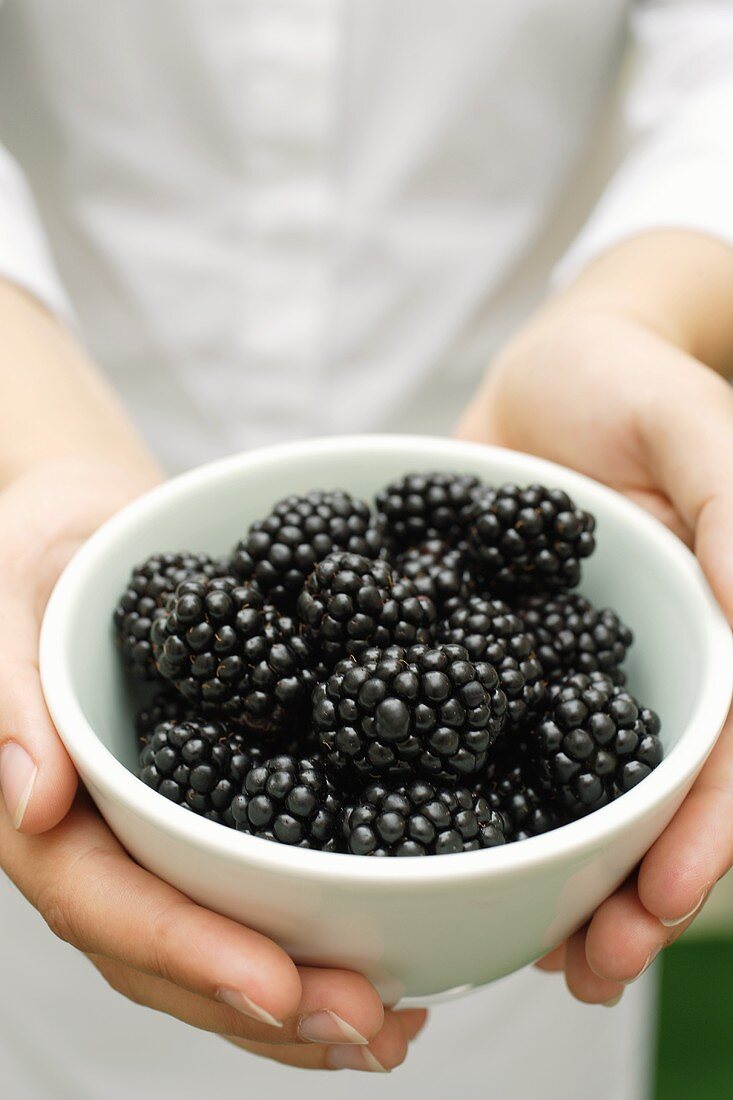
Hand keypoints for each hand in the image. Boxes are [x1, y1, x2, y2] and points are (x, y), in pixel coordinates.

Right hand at [0, 459, 425, 1070]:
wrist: (92, 527)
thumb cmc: (39, 553)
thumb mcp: (9, 597)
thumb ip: (8, 696)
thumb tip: (30, 800)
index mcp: (45, 806)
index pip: (108, 902)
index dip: (191, 952)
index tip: (280, 986)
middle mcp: (103, 839)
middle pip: (174, 950)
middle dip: (270, 1001)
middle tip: (372, 1027)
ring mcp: (158, 831)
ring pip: (219, 939)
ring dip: (301, 999)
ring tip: (393, 1029)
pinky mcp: (214, 805)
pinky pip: (255, 884)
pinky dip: (313, 934)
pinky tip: (384, 963)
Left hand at [457, 243, 732, 1006]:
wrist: (549, 368)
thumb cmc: (635, 382)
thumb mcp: (695, 428)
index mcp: (699, 633)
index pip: (713, 752)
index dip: (700, 835)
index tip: (661, 904)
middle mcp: (630, 670)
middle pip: (642, 797)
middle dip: (626, 889)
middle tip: (587, 967)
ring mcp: (556, 672)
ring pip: (562, 791)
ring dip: (556, 874)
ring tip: (530, 950)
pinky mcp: (487, 653)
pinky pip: (474, 733)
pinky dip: (464, 797)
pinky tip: (436, 850)